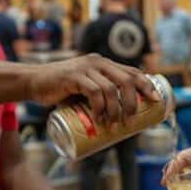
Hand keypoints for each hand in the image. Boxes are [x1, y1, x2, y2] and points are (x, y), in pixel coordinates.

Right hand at [30, 53, 158, 124]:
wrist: (34, 82)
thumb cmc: (62, 90)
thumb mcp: (84, 89)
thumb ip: (99, 96)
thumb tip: (122, 120)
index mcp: (104, 64)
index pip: (132, 71)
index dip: (147, 85)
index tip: (156, 101)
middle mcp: (98, 62)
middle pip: (126, 79)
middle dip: (133, 102)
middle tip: (131, 121)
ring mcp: (85, 68)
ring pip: (111, 89)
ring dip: (116, 111)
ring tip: (114, 127)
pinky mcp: (73, 77)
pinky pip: (94, 92)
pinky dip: (99, 107)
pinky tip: (99, 119)